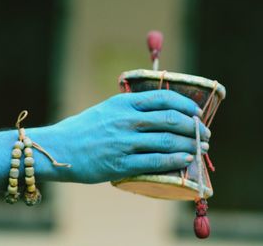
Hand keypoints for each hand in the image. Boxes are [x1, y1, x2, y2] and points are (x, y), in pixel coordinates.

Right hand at [35, 90, 210, 183]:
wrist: (58, 149)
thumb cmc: (85, 129)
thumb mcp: (108, 109)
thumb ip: (132, 109)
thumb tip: (162, 112)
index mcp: (124, 103)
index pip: (163, 98)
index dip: (185, 105)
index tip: (197, 113)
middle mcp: (126, 120)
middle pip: (170, 119)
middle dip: (193, 127)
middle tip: (205, 134)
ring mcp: (124, 142)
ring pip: (166, 141)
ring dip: (190, 144)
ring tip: (201, 148)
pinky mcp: (121, 164)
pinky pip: (155, 161)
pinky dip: (175, 160)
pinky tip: (187, 160)